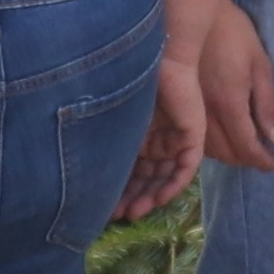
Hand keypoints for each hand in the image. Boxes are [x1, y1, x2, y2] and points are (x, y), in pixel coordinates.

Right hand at [117, 59, 204, 222]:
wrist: (150, 57)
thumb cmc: (123, 82)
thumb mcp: (112, 121)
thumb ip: (104, 145)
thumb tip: (82, 178)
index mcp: (137, 133)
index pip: (131, 168)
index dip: (119, 189)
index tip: (105, 208)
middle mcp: (156, 137)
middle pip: (147, 176)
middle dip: (133, 197)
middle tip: (120, 215)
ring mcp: (174, 137)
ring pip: (165, 175)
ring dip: (151, 196)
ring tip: (135, 212)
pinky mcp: (192, 134)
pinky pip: (186, 167)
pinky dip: (172, 185)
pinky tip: (158, 199)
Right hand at [190, 2, 273, 172]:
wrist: (194, 13)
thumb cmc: (233, 33)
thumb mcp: (260, 64)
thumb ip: (268, 104)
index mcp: (229, 103)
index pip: (246, 147)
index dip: (262, 161)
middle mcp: (205, 112)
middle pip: (226, 154)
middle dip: (247, 160)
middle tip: (263, 157)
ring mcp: (189, 108)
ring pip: (208, 149)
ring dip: (228, 155)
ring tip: (245, 149)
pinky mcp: (180, 102)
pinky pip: (195, 136)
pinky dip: (211, 145)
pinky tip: (222, 136)